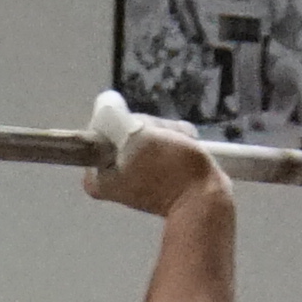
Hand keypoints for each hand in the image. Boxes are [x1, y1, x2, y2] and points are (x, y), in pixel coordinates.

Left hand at [83, 88, 227, 218]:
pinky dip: (177, 138)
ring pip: (149, 131)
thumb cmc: (169, 171)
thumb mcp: (134, 137)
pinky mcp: (158, 169)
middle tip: (165, 143)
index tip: (142, 135)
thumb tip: (105, 101)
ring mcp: (136, 172)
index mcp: (96, 175)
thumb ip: (113, 117)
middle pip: (128, 126)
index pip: (105, 126)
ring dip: (168, 131)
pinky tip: (186, 146)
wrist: (206, 200)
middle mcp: (112, 175)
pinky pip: (163, 141)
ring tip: (180, 146)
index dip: (128, 123)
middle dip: (152, 128)